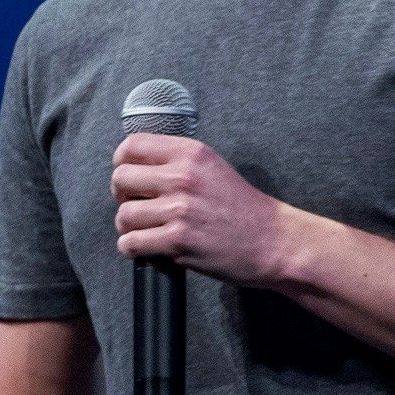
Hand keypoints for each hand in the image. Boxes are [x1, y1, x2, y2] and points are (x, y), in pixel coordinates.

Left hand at [113, 134, 307, 285]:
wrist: (273, 240)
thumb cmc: (243, 209)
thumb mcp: (212, 168)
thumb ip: (177, 162)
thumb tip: (135, 167)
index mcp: (191, 153)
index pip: (132, 146)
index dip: (122, 164)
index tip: (130, 179)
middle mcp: (183, 176)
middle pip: (120, 179)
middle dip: (122, 197)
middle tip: (138, 207)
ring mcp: (180, 209)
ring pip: (123, 215)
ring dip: (128, 227)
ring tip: (146, 231)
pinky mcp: (179, 240)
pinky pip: (132, 243)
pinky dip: (132, 248)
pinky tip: (148, 247)